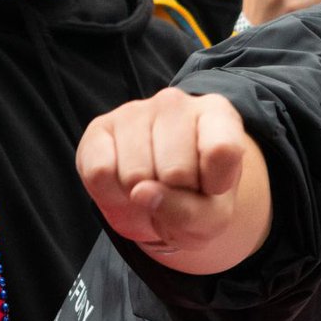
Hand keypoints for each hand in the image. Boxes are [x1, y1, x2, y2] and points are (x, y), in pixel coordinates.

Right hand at [76, 88, 256, 268]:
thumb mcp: (211, 218)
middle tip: (174, 190)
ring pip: (136, 175)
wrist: (161, 199)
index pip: (222, 150)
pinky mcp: (99, 127)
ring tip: (150, 188)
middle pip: (176, 171)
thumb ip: (188, 212)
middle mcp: (175, 103)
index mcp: (217, 114)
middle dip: (174, 195)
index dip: (214, 184)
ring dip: (140, 197)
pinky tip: (123, 184)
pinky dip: (110, 194)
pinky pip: (100, 173)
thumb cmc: (196, 199)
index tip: (212, 185)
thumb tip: (140, 192)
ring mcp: (134, 110)